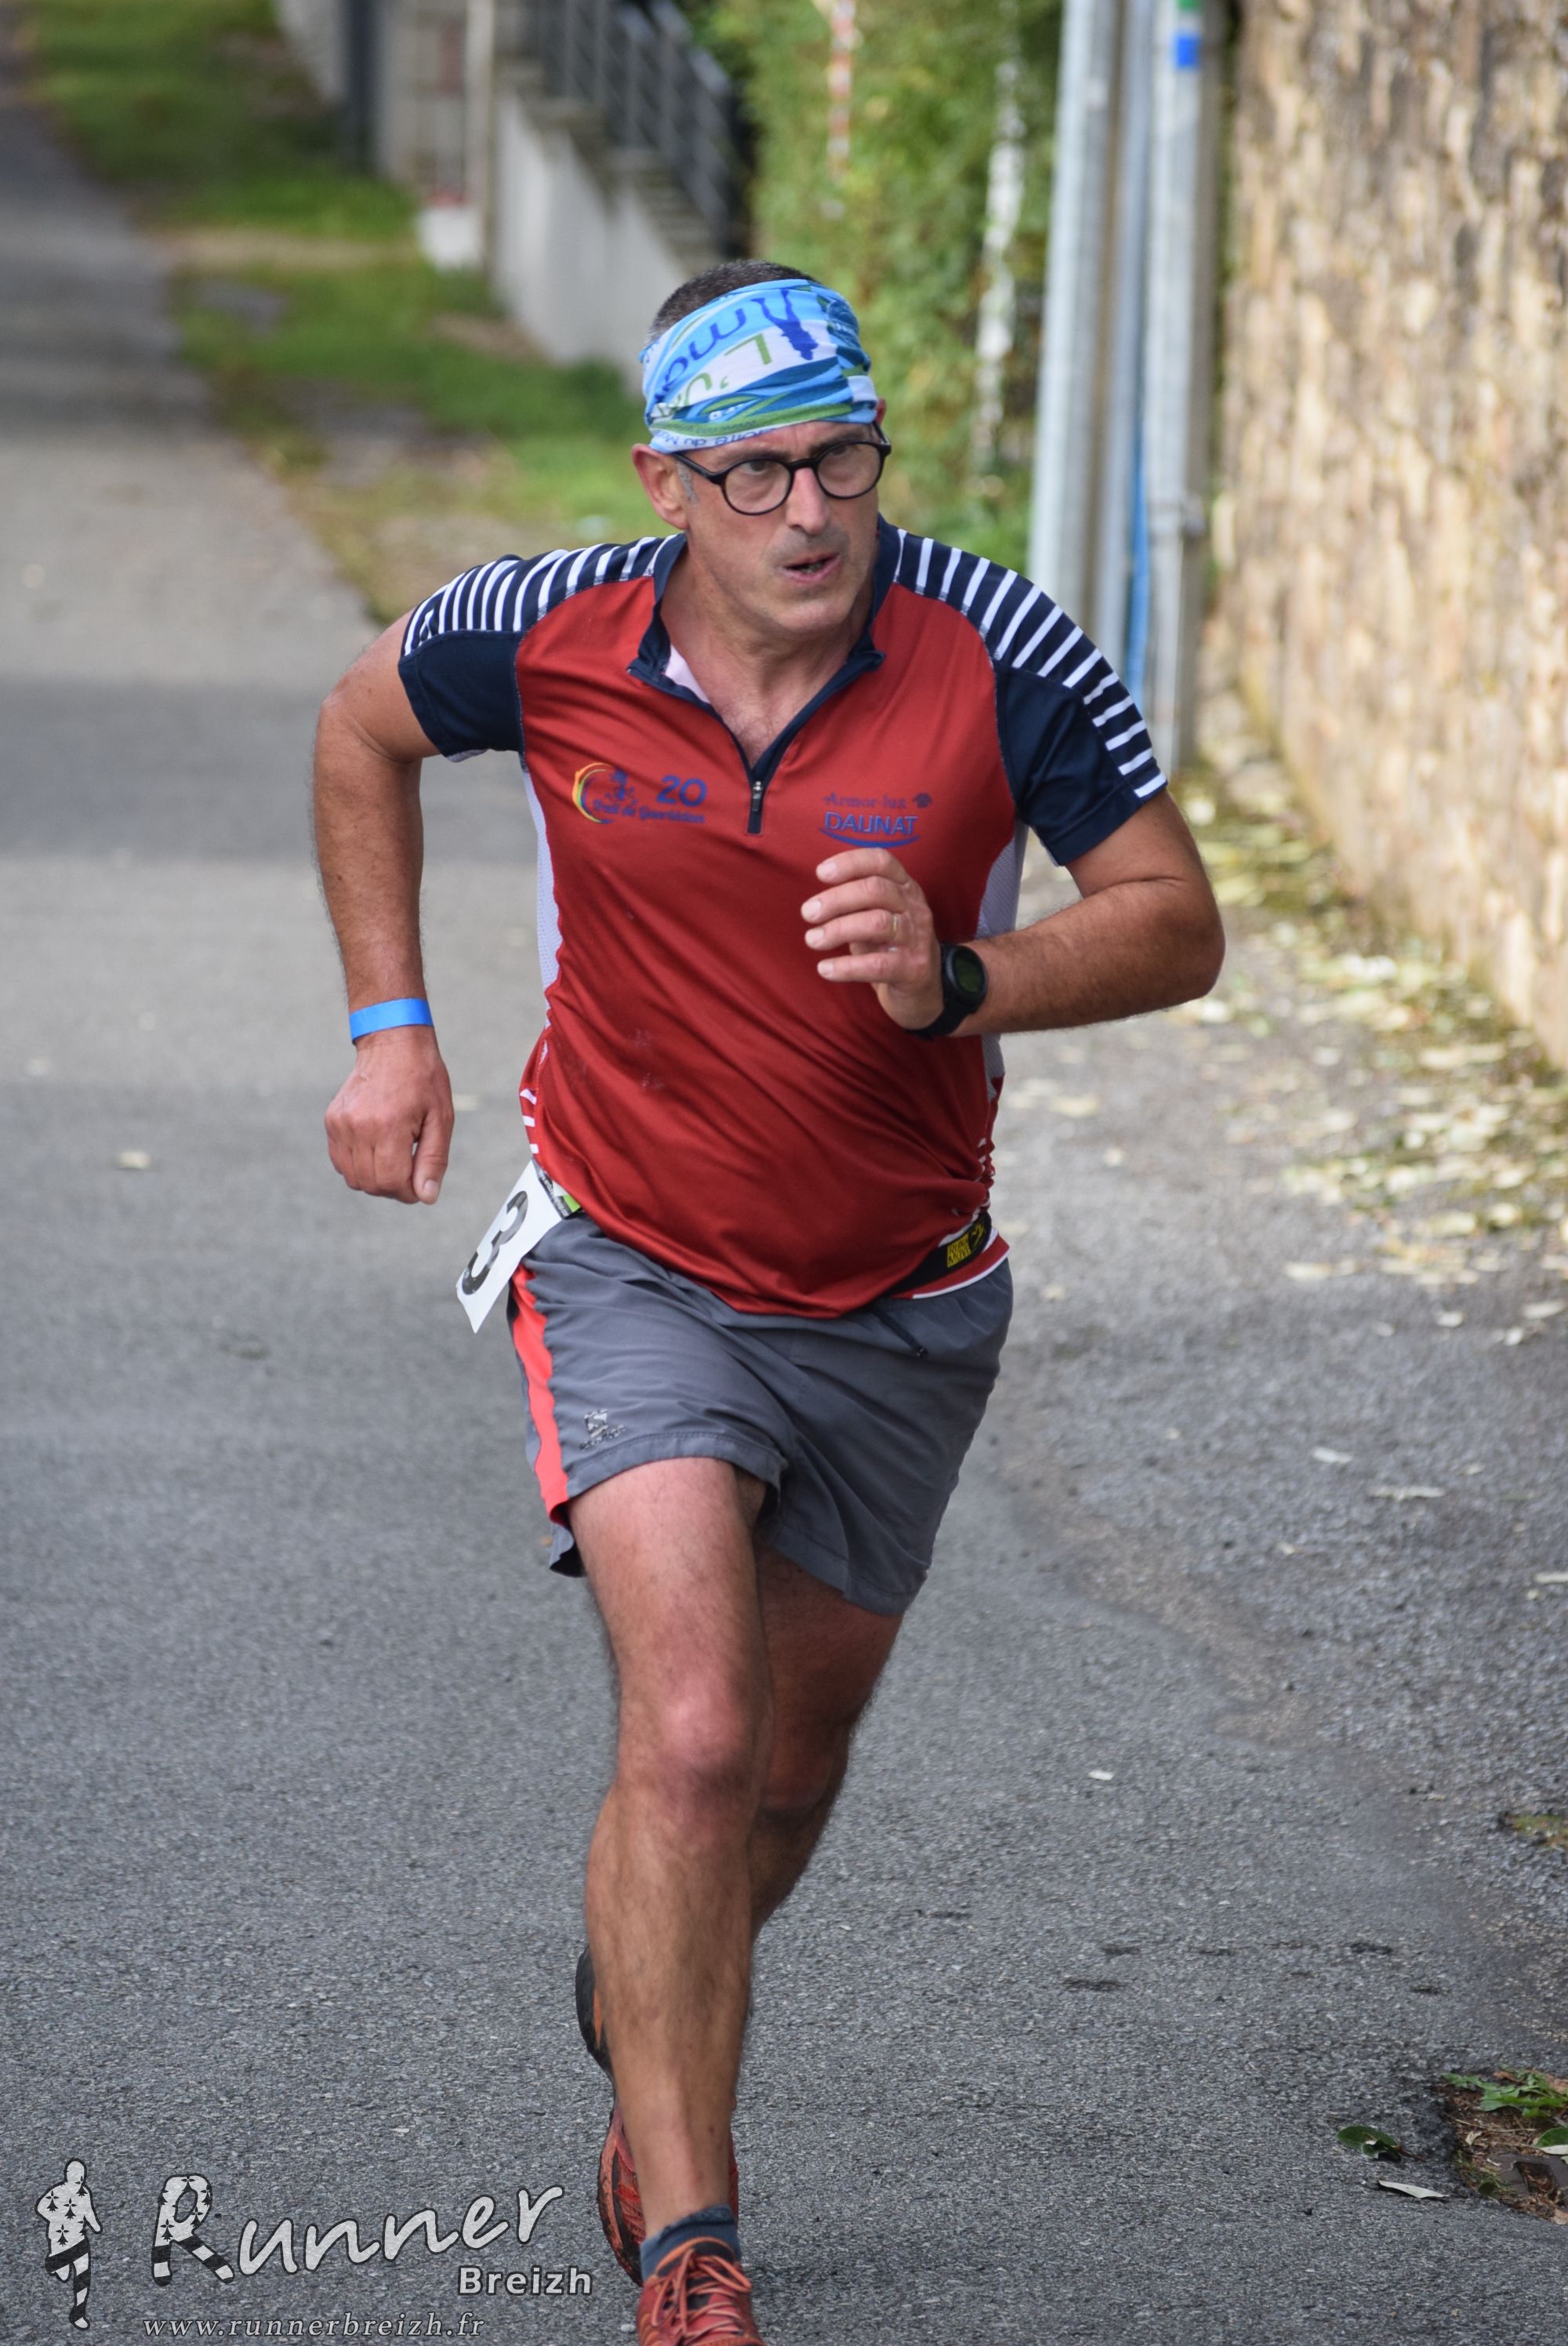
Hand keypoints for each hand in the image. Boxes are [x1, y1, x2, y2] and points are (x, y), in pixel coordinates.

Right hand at [324, 1025, 453, 1203]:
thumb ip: (433, 1160)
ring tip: (394, 1157)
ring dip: (376, 1179)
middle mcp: (359, 1126)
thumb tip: (427, 1197)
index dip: (409, 1192)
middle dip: (394, 1188)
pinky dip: (359, 1166)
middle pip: (372, 1184)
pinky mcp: (331, 1121)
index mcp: (388, 1125)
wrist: (392, 1043)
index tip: (420, 1183)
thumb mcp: (441, 1118)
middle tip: (410, 1170)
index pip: (392, 1182)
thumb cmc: (423, 1079)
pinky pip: (341, 1162)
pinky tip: (377, 1149)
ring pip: (354, 1178)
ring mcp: (340, 1124)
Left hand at [801, 848, 943, 1029]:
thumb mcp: (878, 916)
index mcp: (906, 888)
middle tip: (808, 913)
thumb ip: (856, 904)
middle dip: (837, 899)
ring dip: (838, 929)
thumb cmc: (891, 946)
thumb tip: (816, 902)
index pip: (882, 862)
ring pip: (877, 923)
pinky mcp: (913, 969)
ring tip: (812, 940)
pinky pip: (877, 965)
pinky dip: (846, 967)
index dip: (851, 863)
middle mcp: (915, 908)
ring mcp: (917, 938)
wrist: (924, 989)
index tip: (821, 873)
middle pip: (876, 890)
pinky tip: (825, 969)